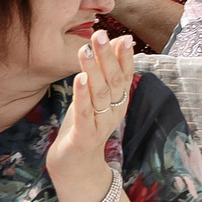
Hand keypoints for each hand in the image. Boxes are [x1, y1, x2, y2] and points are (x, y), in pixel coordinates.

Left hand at [46, 30, 133, 195]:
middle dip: (107, 56)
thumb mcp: (95, 99)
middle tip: (99, 34)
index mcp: (119, 102)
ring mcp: (101, 124)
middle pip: (113, 81)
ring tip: (85, 49)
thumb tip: (115, 44)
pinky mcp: (84, 136)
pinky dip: (82, 95)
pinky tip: (79, 79)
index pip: (125, 75)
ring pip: (99, 93)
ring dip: (92, 70)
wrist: (75, 167)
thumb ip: (104, 75)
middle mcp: (115, 111)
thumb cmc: (84, 128)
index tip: (122, 36)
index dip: (125, 56)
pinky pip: (85, 113)